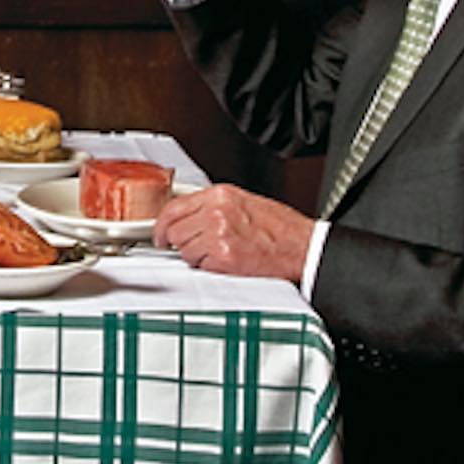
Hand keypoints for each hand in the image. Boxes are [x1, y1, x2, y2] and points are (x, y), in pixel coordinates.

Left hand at [151, 183, 313, 283]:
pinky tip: (228, 262)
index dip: (162, 224)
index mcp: (220, 194)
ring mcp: (219, 235)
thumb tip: (187, 216)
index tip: (159, 234)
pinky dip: (210, 269)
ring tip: (221, 253)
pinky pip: (200, 267)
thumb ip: (212, 206)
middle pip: (174, 231)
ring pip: (184, 251)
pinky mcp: (224, 258)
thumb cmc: (281, 228)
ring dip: (197, 257)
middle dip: (182, 243)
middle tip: (200, 247)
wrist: (304, 247)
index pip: (173, 207)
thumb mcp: (244, 202)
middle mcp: (216, 212)